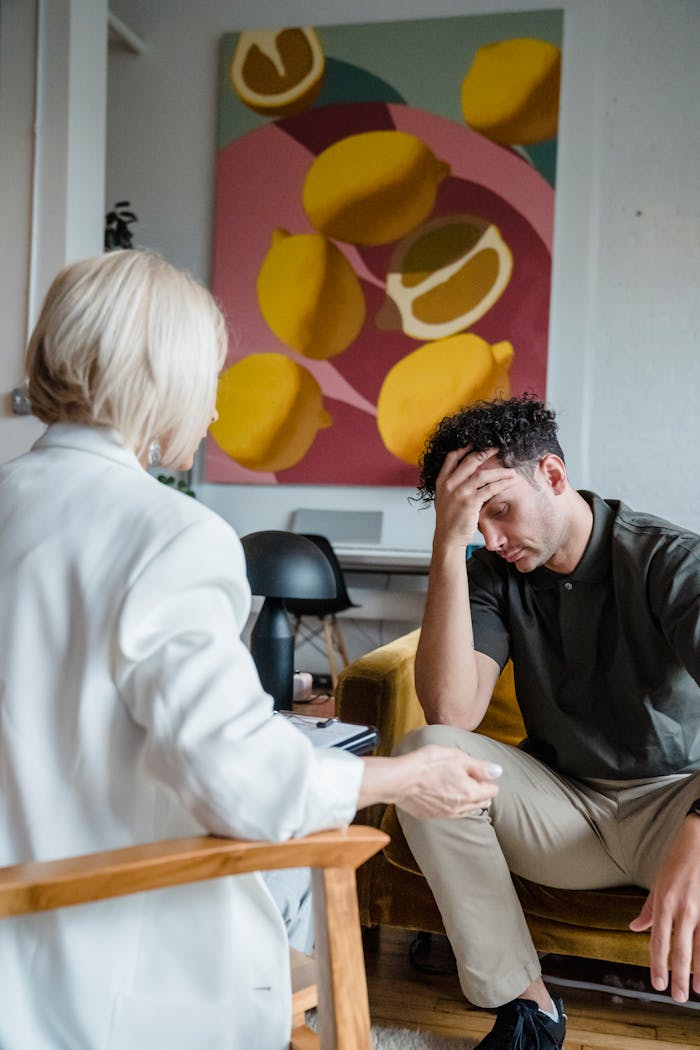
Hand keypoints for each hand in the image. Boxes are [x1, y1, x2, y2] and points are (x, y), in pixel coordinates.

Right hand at [392, 745, 500, 819]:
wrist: (399, 780)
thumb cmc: (427, 765)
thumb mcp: (457, 757)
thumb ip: (480, 767)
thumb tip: (498, 771)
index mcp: (470, 793)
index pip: (492, 791)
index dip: (487, 779)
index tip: (478, 770)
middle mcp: (460, 808)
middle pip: (481, 803)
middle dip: (480, 791)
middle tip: (470, 777)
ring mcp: (445, 814)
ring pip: (466, 810)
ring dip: (467, 799)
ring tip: (458, 785)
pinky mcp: (431, 816)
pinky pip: (449, 812)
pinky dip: (451, 804)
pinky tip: (443, 794)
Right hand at [433, 447, 514, 548]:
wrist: (447, 538)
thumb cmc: (448, 520)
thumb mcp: (443, 498)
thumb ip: (451, 485)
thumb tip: (465, 473)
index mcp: (441, 481)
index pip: (452, 457)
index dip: (465, 447)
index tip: (477, 442)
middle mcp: (449, 484)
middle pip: (470, 461)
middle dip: (486, 452)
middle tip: (498, 449)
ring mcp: (459, 493)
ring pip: (483, 474)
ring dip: (499, 471)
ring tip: (510, 471)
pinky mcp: (470, 502)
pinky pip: (489, 489)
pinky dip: (501, 484)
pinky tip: (509, 482)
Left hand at [629, 816, 699, 1001]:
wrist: (699, 840)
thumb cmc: (677, 860)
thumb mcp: (657, 882)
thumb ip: (648, 909)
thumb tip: (635, 927)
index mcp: (664, 902)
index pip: (658, 941)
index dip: (657, 964)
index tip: (657, 983)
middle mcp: (683, 909)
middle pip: (680, 950)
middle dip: (678, 976)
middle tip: (676, 996)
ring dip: (699, 972)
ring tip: (697, 990)